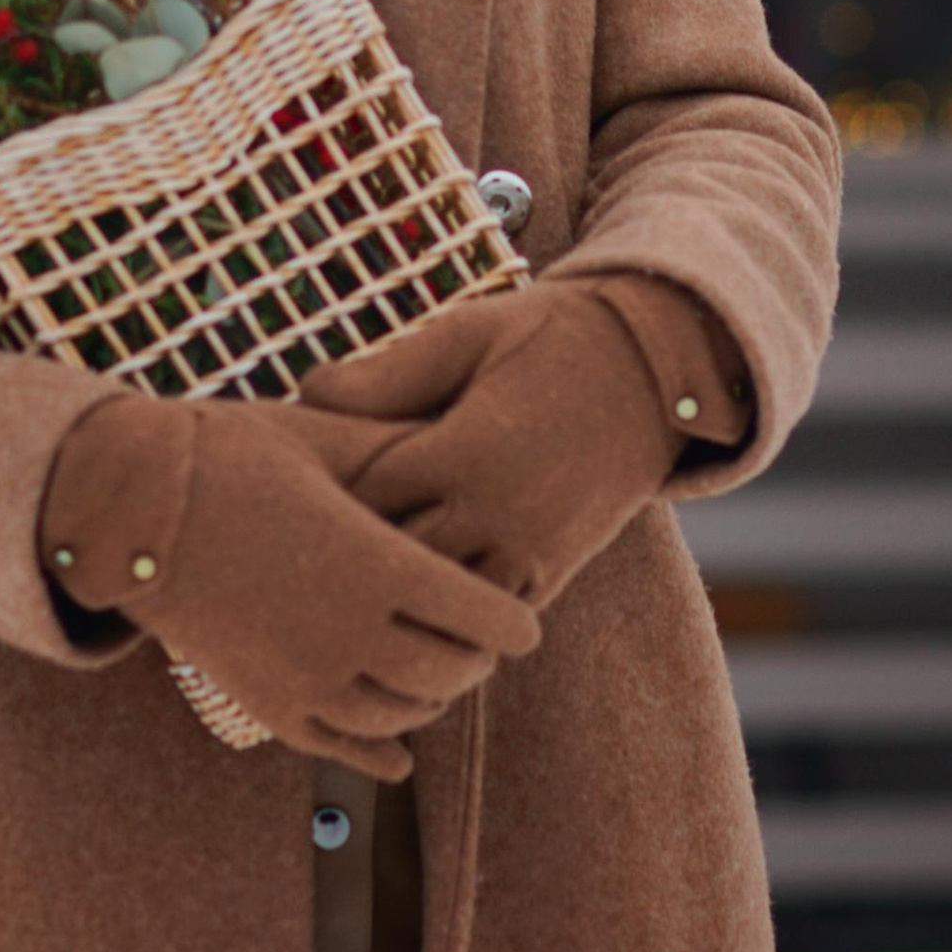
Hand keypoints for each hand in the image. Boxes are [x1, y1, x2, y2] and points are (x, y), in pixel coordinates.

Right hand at [38, 389, 538, 773]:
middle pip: (451, 673)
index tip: (524, 624)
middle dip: (476, 660)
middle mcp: (350, 633)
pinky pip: (344, 749)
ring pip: (403, 718)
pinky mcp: (266, 704)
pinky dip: (381, 754)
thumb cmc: (225, 452)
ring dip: (431, 700)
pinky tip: (399, 756)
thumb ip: (388, 455)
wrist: (126, 506)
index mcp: (375, 563)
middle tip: (482, 644)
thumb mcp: (317, 438)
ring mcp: (306, 677)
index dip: (511, 623)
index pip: (482, 617)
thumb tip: (451, 446)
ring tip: (435, 677)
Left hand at [297, 277, 721, 608]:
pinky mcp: (553, 574)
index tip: (297, 479)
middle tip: (310, 539)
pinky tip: (414, 592)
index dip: (327, 488)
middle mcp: (497, 514)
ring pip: (439, 604)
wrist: (653, 372)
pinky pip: (487, 617)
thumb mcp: (467, 334)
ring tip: (357, 570)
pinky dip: (449, 610)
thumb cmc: (546, 339)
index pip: (366, 493)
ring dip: (401, 588)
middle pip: (393, 560)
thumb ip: (389, 372)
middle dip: (352, 549)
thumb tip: (305, 390)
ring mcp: (528, 553)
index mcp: (465, 450)